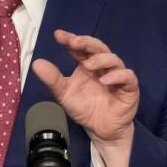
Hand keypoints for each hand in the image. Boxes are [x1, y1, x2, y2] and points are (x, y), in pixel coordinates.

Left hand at [32, 29, 138, 166]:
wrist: (100, 130)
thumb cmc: (84, 108)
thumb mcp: (64, 94)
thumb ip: (53, 79)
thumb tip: (36, 63)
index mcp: (87, 64)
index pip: (80, 48)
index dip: (70, 39)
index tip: (58, 35)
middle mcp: (103, 67)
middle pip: (99, 48)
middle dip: (86, 43)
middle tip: (74, 42)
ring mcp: (118, 76)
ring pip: (114, 59)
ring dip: (100, 59)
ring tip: (88, 65)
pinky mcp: (130, 88)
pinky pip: (128, 77)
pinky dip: (117, 76)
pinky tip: (104, 80)